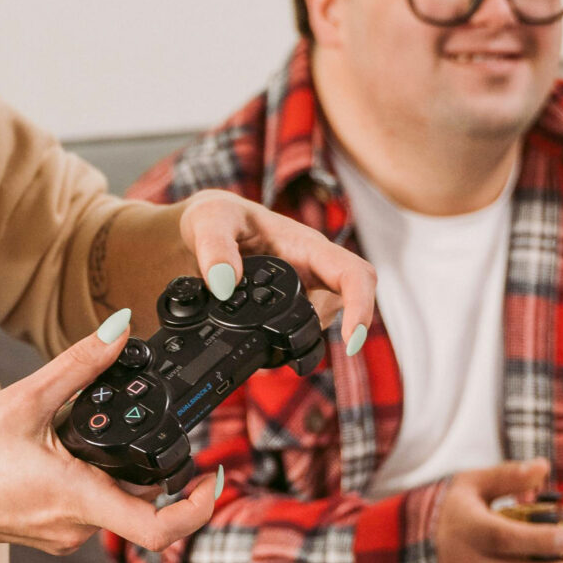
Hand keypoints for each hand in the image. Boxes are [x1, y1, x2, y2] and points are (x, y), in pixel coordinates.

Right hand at [0, 310, 220, 555]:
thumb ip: (79, 364)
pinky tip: (68, 449)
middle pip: (142, 504)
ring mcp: (60, 534)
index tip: (213, 475)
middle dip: (153, 467)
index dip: (199, 507)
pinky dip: (93, 480)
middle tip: (157, 426)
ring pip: (113, 504)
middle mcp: (76, 527)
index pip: (160, 529)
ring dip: (118, 471)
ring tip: (100, 430)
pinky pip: (88, 508)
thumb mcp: (24, 397)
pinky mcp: (45, 530)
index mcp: (79, 500)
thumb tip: (121, 329)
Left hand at [178, 190, 378, 351]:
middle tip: (286, 347)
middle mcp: (313, 269)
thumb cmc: (216, 216)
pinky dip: (281, 344)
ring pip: (320, 323)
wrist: (203, 230)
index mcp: (306, 245)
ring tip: (262, 340)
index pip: (353, 273)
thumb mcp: (210, 220)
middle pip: (345, 306)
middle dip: (321, 331)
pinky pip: (298, 331)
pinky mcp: (288, 308)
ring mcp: (304, 290)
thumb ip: (215, 248)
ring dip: (297, 339)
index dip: (360, 306)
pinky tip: (259, 346)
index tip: (351, 339)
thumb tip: (225, 284)